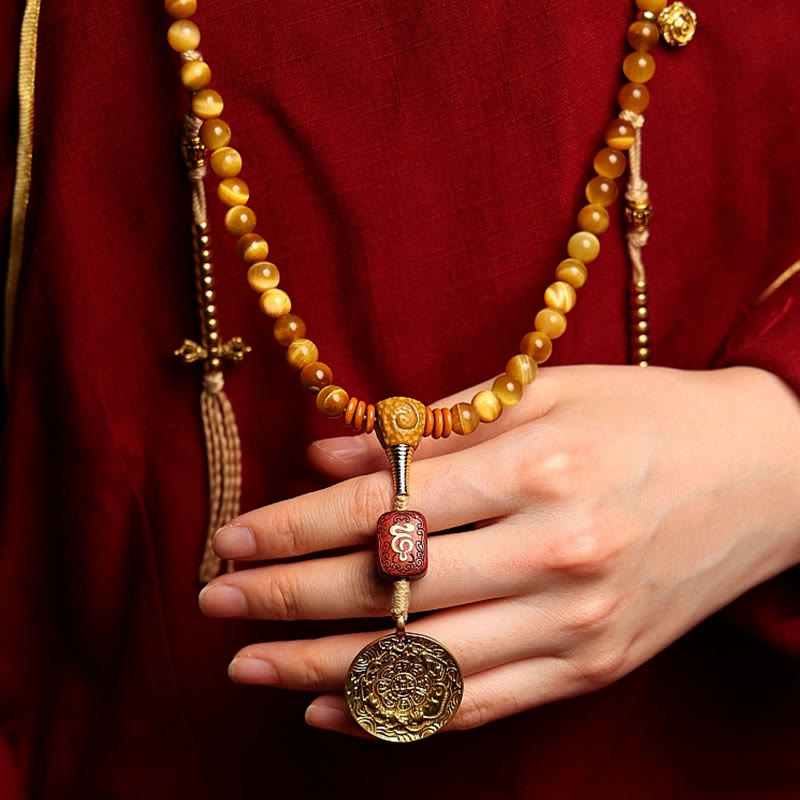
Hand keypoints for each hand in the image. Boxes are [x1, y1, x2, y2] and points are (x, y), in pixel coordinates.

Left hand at [198, 364, 799, 735]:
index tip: (232, 536)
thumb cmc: (646, 418)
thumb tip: (332, 454)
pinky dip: (398, 714)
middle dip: (286, 598)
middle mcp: (556, 554)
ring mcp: (576, 623)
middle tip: (215, 604)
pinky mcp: (592, 666)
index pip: (384, 507)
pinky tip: (333, 709)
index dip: (295, 525)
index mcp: (540, 468)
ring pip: (421, 663)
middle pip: (390, 589)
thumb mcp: (547, 394)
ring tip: (249, 666)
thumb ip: (436, 428)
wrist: (763, 476)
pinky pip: (478, 705)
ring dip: (320, 667)